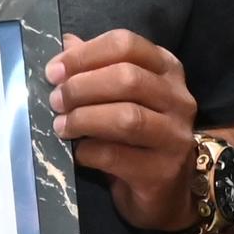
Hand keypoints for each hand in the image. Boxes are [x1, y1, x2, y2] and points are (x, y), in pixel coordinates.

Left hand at [47, 30, 201, 231]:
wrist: (166, 192)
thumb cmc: (137, 138)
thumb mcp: (119, 97)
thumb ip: (96, 68)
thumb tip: (65, 42)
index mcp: (167, 69)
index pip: (127, 44)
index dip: (85, 54)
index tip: (54, 71)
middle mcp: (178, 98)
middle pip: (127, 78)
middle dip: (82, 87)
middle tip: (55, 101)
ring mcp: (175, 136)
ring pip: (127, 117)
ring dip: (84, 118)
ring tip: (61, 126)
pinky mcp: (163, 171)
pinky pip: (117, 156)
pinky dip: (89, 151)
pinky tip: (78, 152)